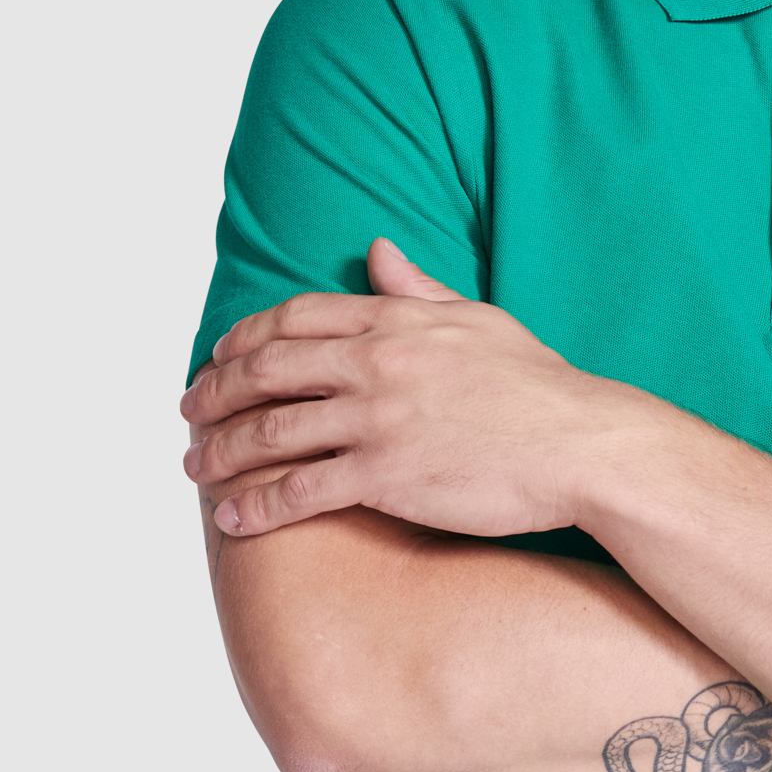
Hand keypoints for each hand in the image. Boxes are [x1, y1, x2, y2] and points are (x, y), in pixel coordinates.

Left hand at [180, 238, 657, 538]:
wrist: (583, 444)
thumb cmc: (541, 387)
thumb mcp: (479, 319)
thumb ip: (418, 289)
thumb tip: (378, 251)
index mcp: (395, 320)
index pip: (294, 319)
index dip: (243, 338)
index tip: (218, 357)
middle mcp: (375, 363)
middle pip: (266, 371)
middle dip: (214, 393)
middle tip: (188, 412)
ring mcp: (376, 420)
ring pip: (271, 433)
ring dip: (221, 453)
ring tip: (195, 468)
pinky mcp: (385, 476)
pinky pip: (300, 492)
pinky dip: (256, 507)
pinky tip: (231, 520)